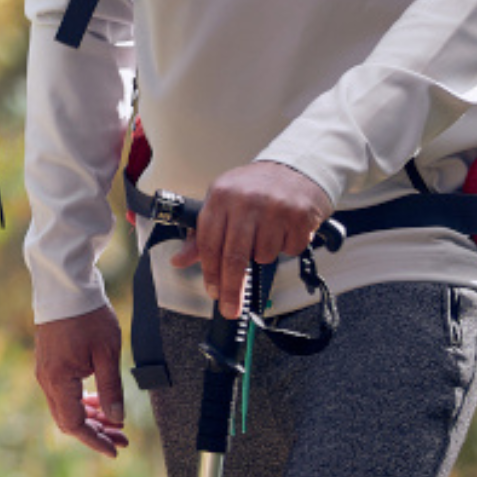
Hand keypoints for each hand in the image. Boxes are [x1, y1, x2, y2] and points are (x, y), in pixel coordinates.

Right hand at [34, 306, 128, 457]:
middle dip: (96, 431)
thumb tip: (117, 418)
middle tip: (122, 437)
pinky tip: (98, 399)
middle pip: (68, 420)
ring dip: (90, 417)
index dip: (96, 440)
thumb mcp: (106, 352)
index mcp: (59, 380)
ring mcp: (45, 370)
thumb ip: (111, 389)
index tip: (116, 449)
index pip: (75, 425)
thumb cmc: (88, 315)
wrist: (65, 284)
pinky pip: (62, 392)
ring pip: (65, 407)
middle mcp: (46, 380)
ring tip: (115, 420)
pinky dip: (81, 401)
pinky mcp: (48, 361)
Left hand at [171, 161, 332, 318]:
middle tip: (230, 308)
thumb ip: (201, 234)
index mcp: (221, 195)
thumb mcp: (222, 203)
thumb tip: (178, 260)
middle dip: (232, 289)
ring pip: (263, 256)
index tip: (213, 291)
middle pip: (234, 257)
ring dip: (264, 255)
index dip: (210, 272)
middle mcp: (245, 200)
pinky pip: (289, 250)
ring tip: (267, 233)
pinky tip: (284, 229)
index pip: (209, 242)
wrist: (295, 168)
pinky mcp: (298, 215)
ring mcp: (273, 207)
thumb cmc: (255, 188)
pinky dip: (287, 247)